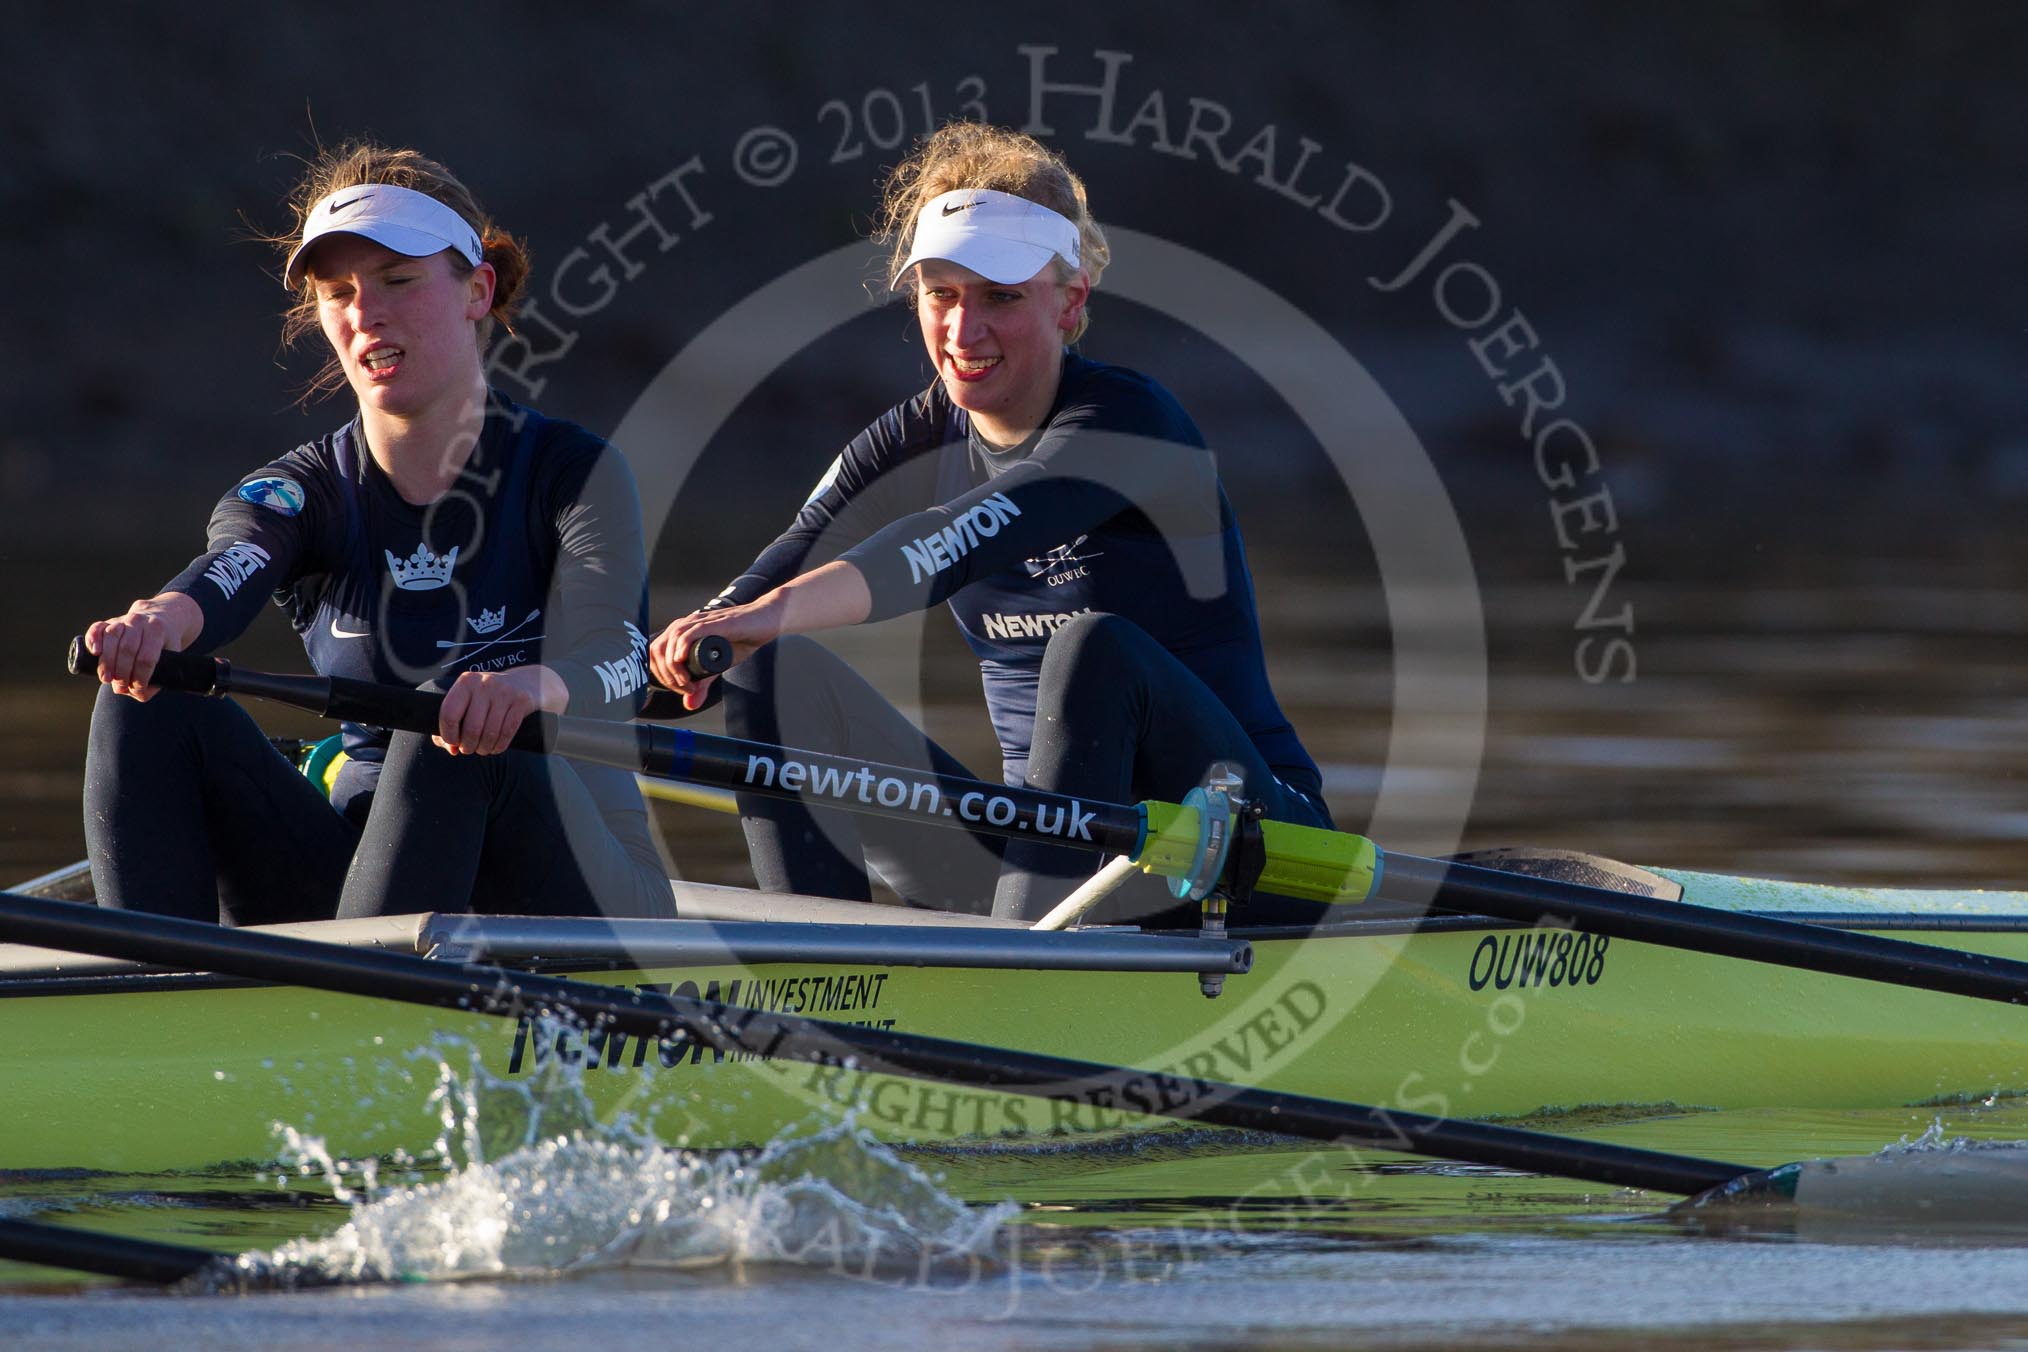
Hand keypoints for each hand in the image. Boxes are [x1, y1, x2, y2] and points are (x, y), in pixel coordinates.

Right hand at [85, 593, 203, 700]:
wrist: (159, 617)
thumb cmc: (164, 644)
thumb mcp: (171, 658)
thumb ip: (159, 678)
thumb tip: (139, 694)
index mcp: (157, 630)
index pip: (147, 657)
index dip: (140, 677)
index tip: (138, 689)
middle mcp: (139, 621)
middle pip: (127, 649)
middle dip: (123, 672)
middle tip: (121, 686)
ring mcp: (122, 620)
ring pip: (111, 638)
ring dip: (107, 662)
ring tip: (107, 679)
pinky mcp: (108, 622)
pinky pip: (97, 628)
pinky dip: (93, 639)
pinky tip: (95, 653)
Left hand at [435, 665, 561, 754]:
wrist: (525, 682)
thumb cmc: (489, 698)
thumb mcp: (469, 701)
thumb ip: (452, 723)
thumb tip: (450, 747)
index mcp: (466, 682)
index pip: (449, 713)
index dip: (448, 734)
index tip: (452, 744)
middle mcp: (484, 684)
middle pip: (471, 727)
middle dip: (468, 746)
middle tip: (468, 749)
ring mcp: (504, 692)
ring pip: (490, 732)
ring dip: (484, 748)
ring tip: (482, 750)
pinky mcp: (521, 701)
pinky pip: (507, 732)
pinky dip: (499, 746)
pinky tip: (495, 748)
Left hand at [649, 600, 781, 711]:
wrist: (766, 621)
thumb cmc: (741, 639)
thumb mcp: (717, 666)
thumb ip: (702, 683)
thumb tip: (689, 705)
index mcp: (683, 632)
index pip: (656, 651)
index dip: (661, 674)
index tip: (681, 689)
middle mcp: (688, 624)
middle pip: (659, 647)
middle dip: (666, 674)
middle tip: (686, 689)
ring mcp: (701, 621)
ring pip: (672, 640)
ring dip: (673, 666)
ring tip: (688, 682)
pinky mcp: (716, 622)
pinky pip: (691, 631)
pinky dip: (682, 647)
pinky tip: (683, 660)